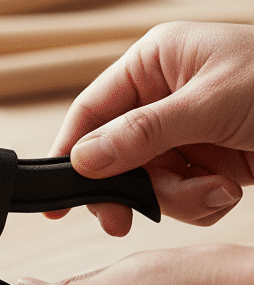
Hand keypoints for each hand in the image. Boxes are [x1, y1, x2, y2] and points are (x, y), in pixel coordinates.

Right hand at [48, 21, 253, 235]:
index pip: (92, 110)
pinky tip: (230, 190)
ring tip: (215, 192)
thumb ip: (142, 133)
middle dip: (132, 186)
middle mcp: (165, 94)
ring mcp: (189, 128)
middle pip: (116, 152)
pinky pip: (183, 190)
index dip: (71, 152)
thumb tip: (84, 158)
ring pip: (149, 178)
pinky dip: (203, 199)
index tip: (55, 197)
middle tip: (122, 221)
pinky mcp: (212, 157)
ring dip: (177, 196)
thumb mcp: (211, 105)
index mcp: (155, 62)